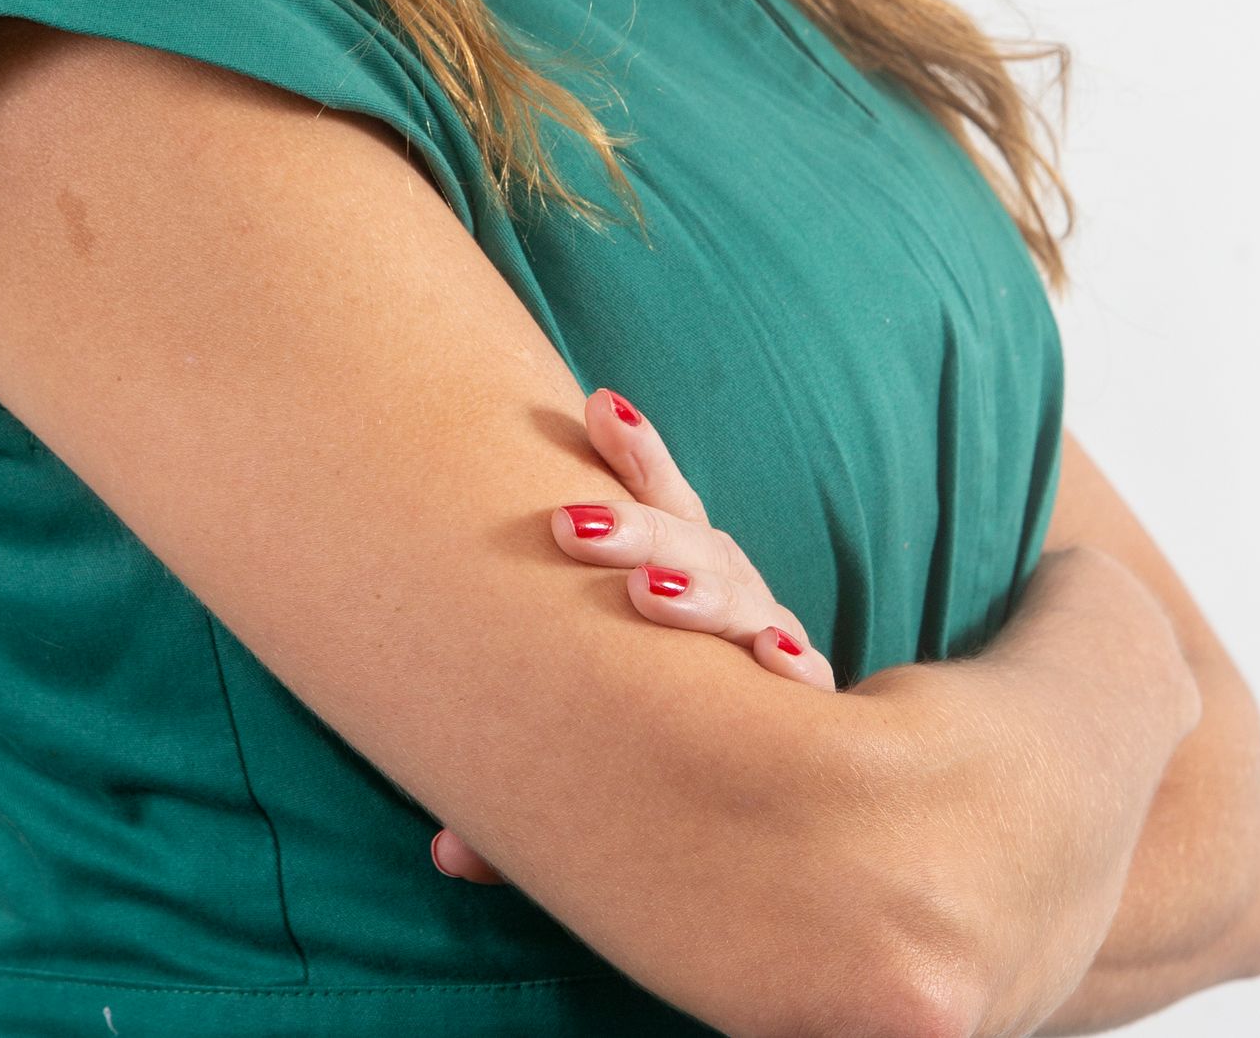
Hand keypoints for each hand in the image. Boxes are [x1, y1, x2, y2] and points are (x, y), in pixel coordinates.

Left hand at [429, 386, 835, 883]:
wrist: (765, 821)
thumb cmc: (652, 746)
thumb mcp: (584, 749)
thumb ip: (524, 789)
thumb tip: (447, 855)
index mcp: (678, 584)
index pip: (660, 507)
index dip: (634, 456)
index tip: (598, 404)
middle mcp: (732, 607)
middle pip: (693, 546)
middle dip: (638, 528)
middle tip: (571, 524)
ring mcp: (772, 657)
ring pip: (745, 603)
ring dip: (700, 596)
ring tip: (651, 593)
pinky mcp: (812, 718)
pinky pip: (806, 691)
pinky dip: (790, 672)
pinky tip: (777, 664)